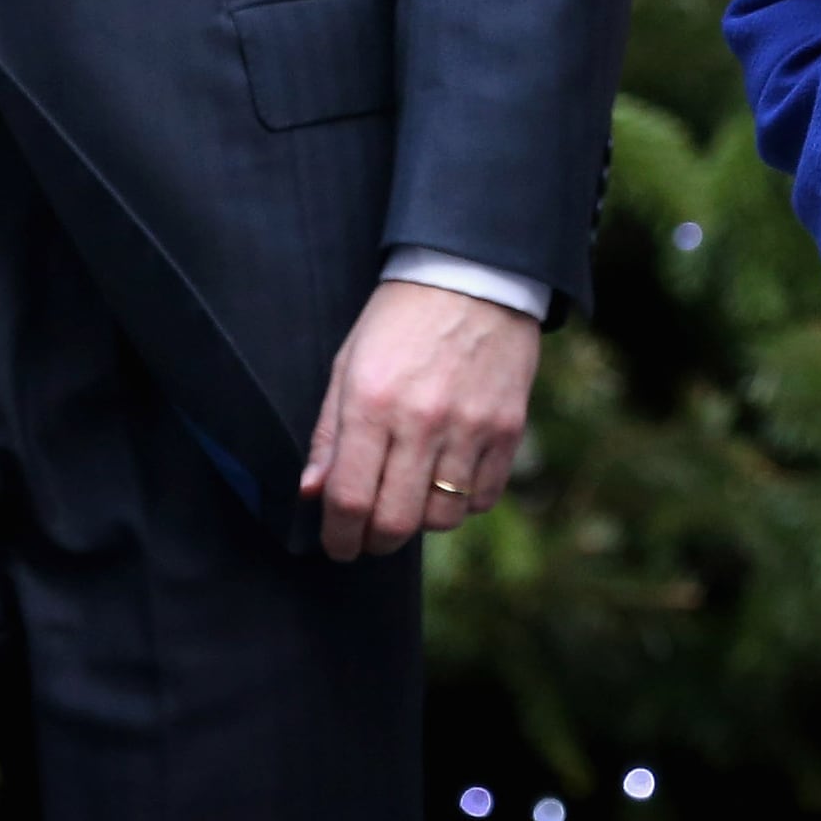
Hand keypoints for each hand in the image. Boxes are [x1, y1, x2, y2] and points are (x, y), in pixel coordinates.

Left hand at [300, 282, 541, 561]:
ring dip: (420, 520)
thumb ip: (329, 434)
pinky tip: (449, 478)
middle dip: (374, 542)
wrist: (474, 277)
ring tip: (411, 498)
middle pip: (395, 522)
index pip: (348, 498)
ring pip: (441, 518)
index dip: (338, 536)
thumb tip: (312, 493)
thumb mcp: (349, 364)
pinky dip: (462, 502)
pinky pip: (482, 498)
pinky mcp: (508, 428)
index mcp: (372, 402)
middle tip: (368, 537)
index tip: (337, 544)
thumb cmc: (400, 320)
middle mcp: (422, 420)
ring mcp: (470, 427)